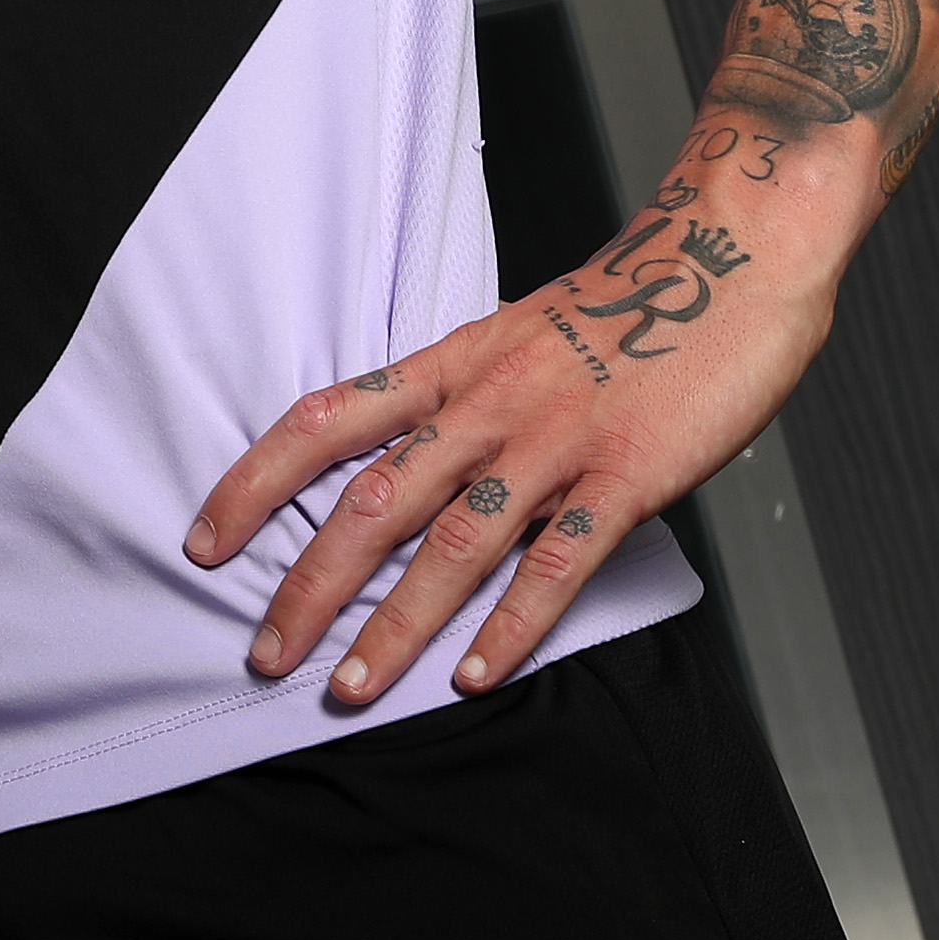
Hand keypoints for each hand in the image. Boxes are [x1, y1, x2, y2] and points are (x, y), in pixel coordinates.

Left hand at [185, 189, 842, 701]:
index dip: (257, 482)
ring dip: (394, 622)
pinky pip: (558, 564)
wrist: (731, 253)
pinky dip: (513, 625)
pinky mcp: (626, 476)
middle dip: (309, 582)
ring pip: (452, 542)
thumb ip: (466, 400)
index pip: (326, 421)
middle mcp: (488, 404)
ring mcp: (555, 441)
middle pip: (372, 498)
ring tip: (350, 686)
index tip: (207, 540)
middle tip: (264, 650)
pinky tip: (476, 675)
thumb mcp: (518, 336)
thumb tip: (416, 467)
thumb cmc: (632, 303)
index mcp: (454, 365)